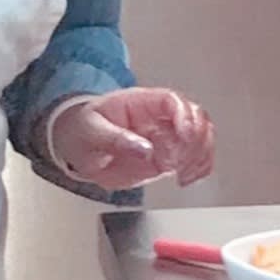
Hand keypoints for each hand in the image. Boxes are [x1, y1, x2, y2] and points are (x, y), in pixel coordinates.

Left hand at [50, 89, 213, 190]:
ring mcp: (166, 136)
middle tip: (178, 163)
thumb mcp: (91, 132)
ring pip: (202, 137)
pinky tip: (188, 178)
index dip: (184, 116)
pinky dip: (199, 168)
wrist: (77, 142)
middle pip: (196, 117)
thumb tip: (145, 149)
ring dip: (199, 156)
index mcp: (139, 103)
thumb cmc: (82, 129)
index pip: (172, 101)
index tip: (184, 136)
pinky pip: (195, 157)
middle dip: (196, 141)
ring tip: (182, 174)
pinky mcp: (168, 155)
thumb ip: (116, 140)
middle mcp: (158, 117)